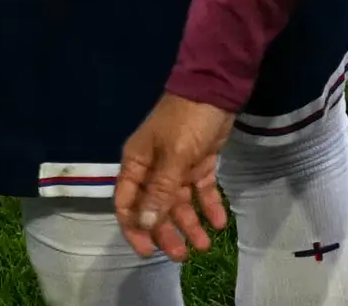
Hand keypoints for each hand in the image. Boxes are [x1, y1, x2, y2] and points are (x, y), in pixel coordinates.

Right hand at [112, 92, 233, 260]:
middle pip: (154, 208)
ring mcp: (177, 168)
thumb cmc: (186, 121)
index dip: (134, 228)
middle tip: (182, 255)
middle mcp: (154, 169)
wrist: (215, 91)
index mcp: (137, 163)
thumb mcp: (174, 157)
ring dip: (190, 224)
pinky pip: (201, 192)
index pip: (127, 202)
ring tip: (205, 245)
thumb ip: (160, 192)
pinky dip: (208, 207)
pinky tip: (219, 222)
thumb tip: (144, 224)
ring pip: (179, 204)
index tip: (147, 251)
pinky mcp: (198, 165)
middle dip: (166, 232)